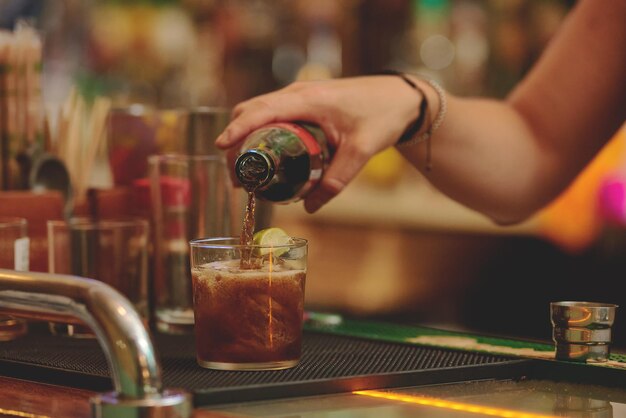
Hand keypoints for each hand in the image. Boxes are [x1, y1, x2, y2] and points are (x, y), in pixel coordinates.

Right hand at [216, 76, 421, 211]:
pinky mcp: (305, 101)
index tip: (221, 147)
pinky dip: (259, 129)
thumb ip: (336, 180)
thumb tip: (310, 207)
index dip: (238, 129)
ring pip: (259, 110)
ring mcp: (300, 95)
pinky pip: (272, 112)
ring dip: (246, 134)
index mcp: (309, 100)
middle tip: (236, 173)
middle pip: (252, 109)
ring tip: (246, 169)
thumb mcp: (361, 151)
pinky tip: (265, 154)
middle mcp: (299, 93)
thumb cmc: (383, 116)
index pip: (262, 111)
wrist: (402, 98)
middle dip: (236, 139)